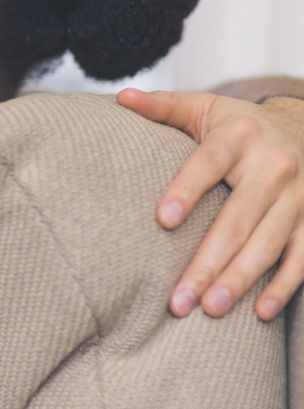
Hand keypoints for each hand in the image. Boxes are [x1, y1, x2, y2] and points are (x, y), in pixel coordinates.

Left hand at [117, 88, 303, 319]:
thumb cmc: (239, 125)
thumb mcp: (204, 107)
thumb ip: (163, 106)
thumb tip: (121, 96)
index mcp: (239, 136)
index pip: (207, 164)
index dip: (186, 190)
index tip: (162, 220)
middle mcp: (274, 166)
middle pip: (237, 218)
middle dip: (207, 261)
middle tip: (179, 298)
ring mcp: (300, 196)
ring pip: (269, 243)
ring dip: (241, 280)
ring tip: (211, 309)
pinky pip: (303, 256)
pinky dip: (284, 285)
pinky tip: (260, 311)